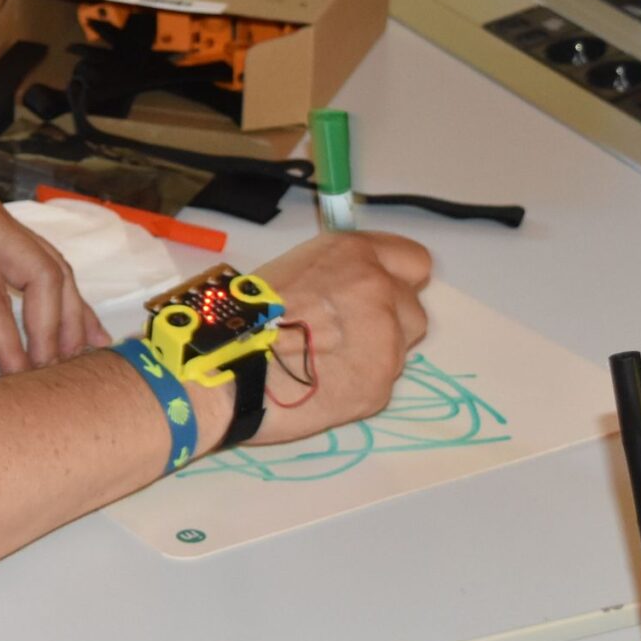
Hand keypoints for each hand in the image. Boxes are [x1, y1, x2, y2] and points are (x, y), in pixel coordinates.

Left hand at [0, 170, 110, 382]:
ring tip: (78, 359)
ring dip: (68, 312)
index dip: (10, 343)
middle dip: (53, 326)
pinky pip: (44, 259)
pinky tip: (86, 330)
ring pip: (52, 264)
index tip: (20, 381)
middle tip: (52, 373)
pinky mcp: (0, 228)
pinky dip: (65, 296)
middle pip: (41, 272)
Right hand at [242, 232, 433, 444]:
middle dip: (390, 322)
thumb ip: (337, 277)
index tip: (385, 292)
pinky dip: (358, 385)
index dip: (399, 279)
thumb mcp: (295, 269)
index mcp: (356, 255)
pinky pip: (379, 382)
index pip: (414, 262)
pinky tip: (324, 385)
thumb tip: (348, 295)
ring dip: (375, 354)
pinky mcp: (380, 385)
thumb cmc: (245, 314)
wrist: (226, 366)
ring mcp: (386, 340)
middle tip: (349, 335)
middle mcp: (380, 291)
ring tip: (330, 364)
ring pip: (399, 349)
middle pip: (412, 309)